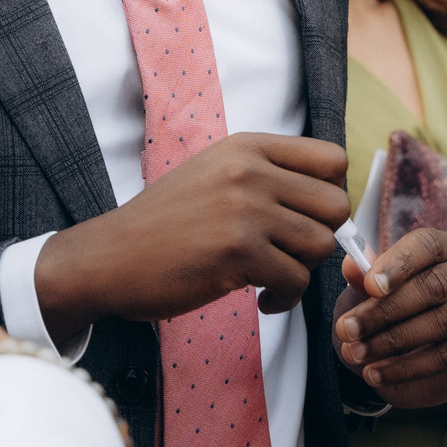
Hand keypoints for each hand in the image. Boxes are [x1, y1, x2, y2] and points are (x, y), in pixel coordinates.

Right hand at [34, 132, 350, 347]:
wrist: (111, 257)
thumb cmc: (165, 223)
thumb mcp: (215, 174)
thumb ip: (267, 176)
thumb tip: (333, 202)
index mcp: (247, 147)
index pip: (333, 159)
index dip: (331, 193)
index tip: (306, 218)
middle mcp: (250, 170)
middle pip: (336, 204)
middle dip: (322, 237)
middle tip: (291, 254)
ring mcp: (245, 209)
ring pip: (322, 245)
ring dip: (303, 271)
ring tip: (273, 277)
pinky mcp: (239, 252)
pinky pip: (296, 281)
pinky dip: (284, 299)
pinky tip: (262, 299)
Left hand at [334, 228, 446, 407]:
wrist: (411, 357)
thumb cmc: (390, 310)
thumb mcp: (370, 294)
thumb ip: (363, 278)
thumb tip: (350, 264)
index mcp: (440, 251)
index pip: (428, 245)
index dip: (399, 263)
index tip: (370, 285)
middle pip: (433, 286)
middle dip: (384, 310)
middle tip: (346, 329)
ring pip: (442, 321)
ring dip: (392, 340)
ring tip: (356, 353)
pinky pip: (446, 356)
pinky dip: (406, 367)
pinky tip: (375, 373)